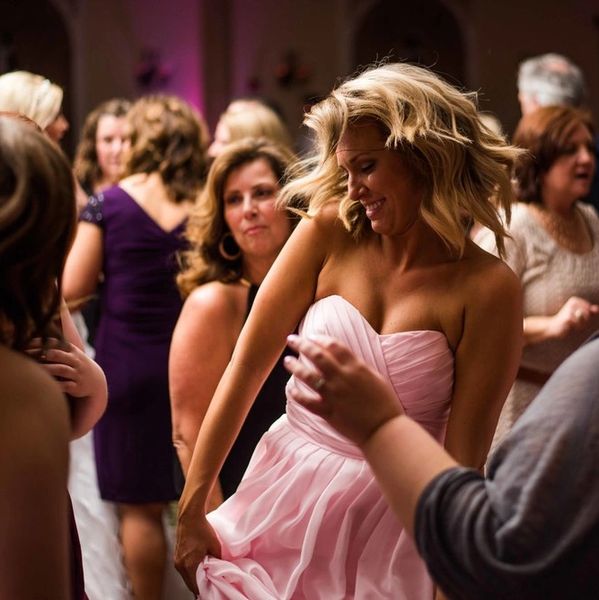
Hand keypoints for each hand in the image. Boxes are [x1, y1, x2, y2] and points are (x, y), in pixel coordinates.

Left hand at [27, 337, 97, 396]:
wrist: (96, 380)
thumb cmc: (76, 365)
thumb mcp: (71, 353)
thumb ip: (56, 347)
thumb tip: (31, 341)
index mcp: (72, 351)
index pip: (57, 343)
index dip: (43, 343)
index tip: (27, 343)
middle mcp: (75, 361)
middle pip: (60, 355)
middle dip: (48, 354)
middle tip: (33, 354)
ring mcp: (77, 374)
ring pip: (62, 370)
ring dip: (49, 369)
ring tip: (36, 369)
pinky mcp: (77, 387)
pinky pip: (67, 385)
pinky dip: (57, 385)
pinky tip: (47, 385)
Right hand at [174, 510, 221, 593]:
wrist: (190, 516)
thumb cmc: (202, 529)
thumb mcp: (215, 545)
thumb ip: (218, 559)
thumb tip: (221, 566)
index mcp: (188, 566)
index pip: (194, 586)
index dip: (202, 590)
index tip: (209, 592)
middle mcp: (179, 565)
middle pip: (189, 582)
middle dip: (198, 584)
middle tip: (209, 585)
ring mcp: (176, 559)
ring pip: (186, 575)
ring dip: (194, 576)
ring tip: (205, 576)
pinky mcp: (176, 554)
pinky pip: (183, 567)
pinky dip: (190, 569)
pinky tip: (199, 566)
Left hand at [284, 334, 401, 446]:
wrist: (384, 429)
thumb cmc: (384, 402)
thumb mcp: (375, 377)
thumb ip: (358, 366)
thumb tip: (344, 358)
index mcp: (356, 367)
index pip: (334, 346)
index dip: (320, 338)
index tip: (311, 335)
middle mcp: (342, 378)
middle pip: (318, 356)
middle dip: (302, 345)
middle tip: (291, 339)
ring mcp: (333, 395)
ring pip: (308, 377)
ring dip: (295, 367)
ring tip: (287, 361)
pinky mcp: (328, 412)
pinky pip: (308, 402)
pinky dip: (297, 395)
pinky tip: (290, 390)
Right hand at [548, 296, 598, 338]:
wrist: (552, 327)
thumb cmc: (566, 321)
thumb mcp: (578, 315)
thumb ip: (589, 311)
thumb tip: (597, 308)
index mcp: (575, 300)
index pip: (589, 309)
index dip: (586, 316)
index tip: (575, 317)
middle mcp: (572, 303)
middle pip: (588, 314)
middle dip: (584, 320)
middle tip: (573, 322)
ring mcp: (570, 310)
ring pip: (585, 319)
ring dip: (580, 324)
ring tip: (571, 324)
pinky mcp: (568, 318)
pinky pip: (580, 324)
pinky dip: (576, 327)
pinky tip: (568, 325)